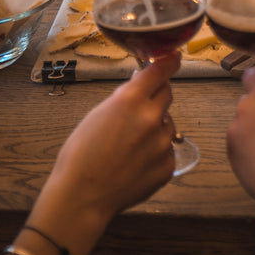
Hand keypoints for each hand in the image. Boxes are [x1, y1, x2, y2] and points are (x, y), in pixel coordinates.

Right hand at [31, 54, 178, 246]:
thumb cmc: (81, 154)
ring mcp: (162, 143)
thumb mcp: (98, 114)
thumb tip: (140, 86)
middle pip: (167, 93)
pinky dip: (156, 152)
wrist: (83, 197)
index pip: (160, 70)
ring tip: (131, 145)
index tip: (174, 57)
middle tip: (140, 108)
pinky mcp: (167, 166)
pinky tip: (136, 163)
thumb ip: (124, 98)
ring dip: (155, 126)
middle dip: (156, 96)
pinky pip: (167, 150)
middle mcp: (151, 117)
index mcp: (131, 100)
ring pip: (167, 123)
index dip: (169, 61)